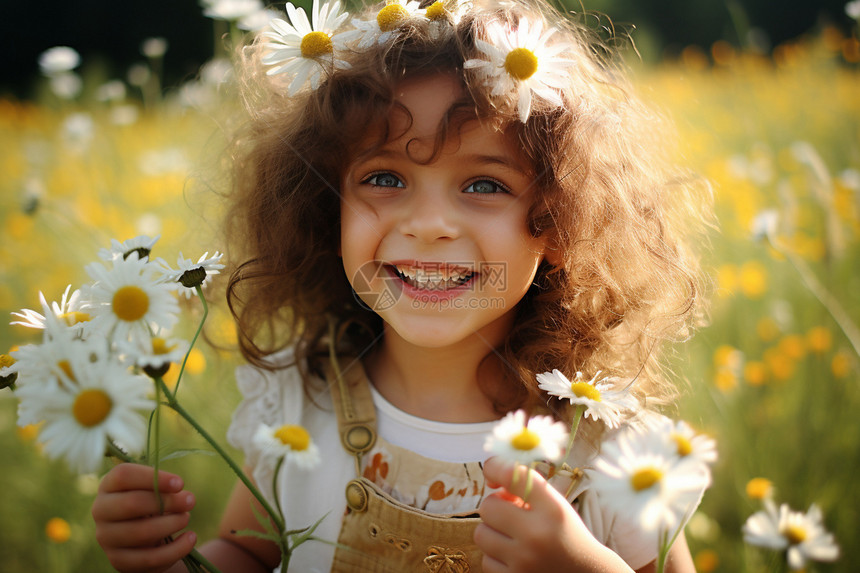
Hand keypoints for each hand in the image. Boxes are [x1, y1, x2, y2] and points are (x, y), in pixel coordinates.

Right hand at [92, 463, 197, 572]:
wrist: (144, 539)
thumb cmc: (151, 504)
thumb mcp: (154, 490)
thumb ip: (162, 487)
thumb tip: (178, 491)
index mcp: (108, 486)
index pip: (123, 475)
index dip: (153, 477)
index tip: (180, 484)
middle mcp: (100, 511)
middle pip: (132, 503)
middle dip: (167, 502)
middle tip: (190, 501)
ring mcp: (106, 538)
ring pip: (141, 532)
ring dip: (171, 524)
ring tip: (186, 517)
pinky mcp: (118, 561)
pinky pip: (149, 558)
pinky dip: (175, 549)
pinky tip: (190, 538)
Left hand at [475, 456, 629, 571]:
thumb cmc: (566, 533)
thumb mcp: (556, 505)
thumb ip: (527, 488)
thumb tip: (490, 477)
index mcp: (553, 509)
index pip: (514, 476)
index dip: (496, 467)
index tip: (492, 471)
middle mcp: (537, 534)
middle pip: (488, 507)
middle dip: (496, 506)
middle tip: (510, 511)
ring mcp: (524, 561)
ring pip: (481, 534)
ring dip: (493, 532)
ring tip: (513, 535)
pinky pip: (486, 560)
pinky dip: (496, 556)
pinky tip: (514, 555)